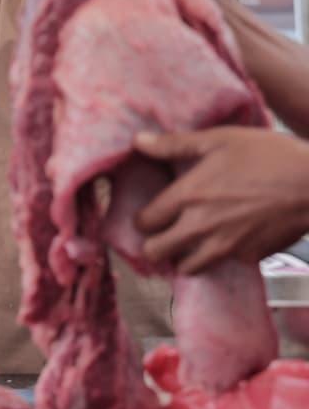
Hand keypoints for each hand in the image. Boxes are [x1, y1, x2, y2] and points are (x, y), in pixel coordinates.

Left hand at [134, 127, 308, 273]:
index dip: (142, 219)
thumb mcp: (219, 140)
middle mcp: (201, 226)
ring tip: (191, 241)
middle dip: (154, 244)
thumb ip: (174, 144)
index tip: (150, 215)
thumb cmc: (270, 156)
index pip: (144, 222)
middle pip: (155, 252)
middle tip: (164, 233)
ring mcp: (226, 246)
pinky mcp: (250, 257)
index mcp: (188, 196)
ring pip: (186, 268)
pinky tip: (226, 238)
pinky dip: (220, 256)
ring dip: (183, 256)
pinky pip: (223, 264)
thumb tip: (138, 142)